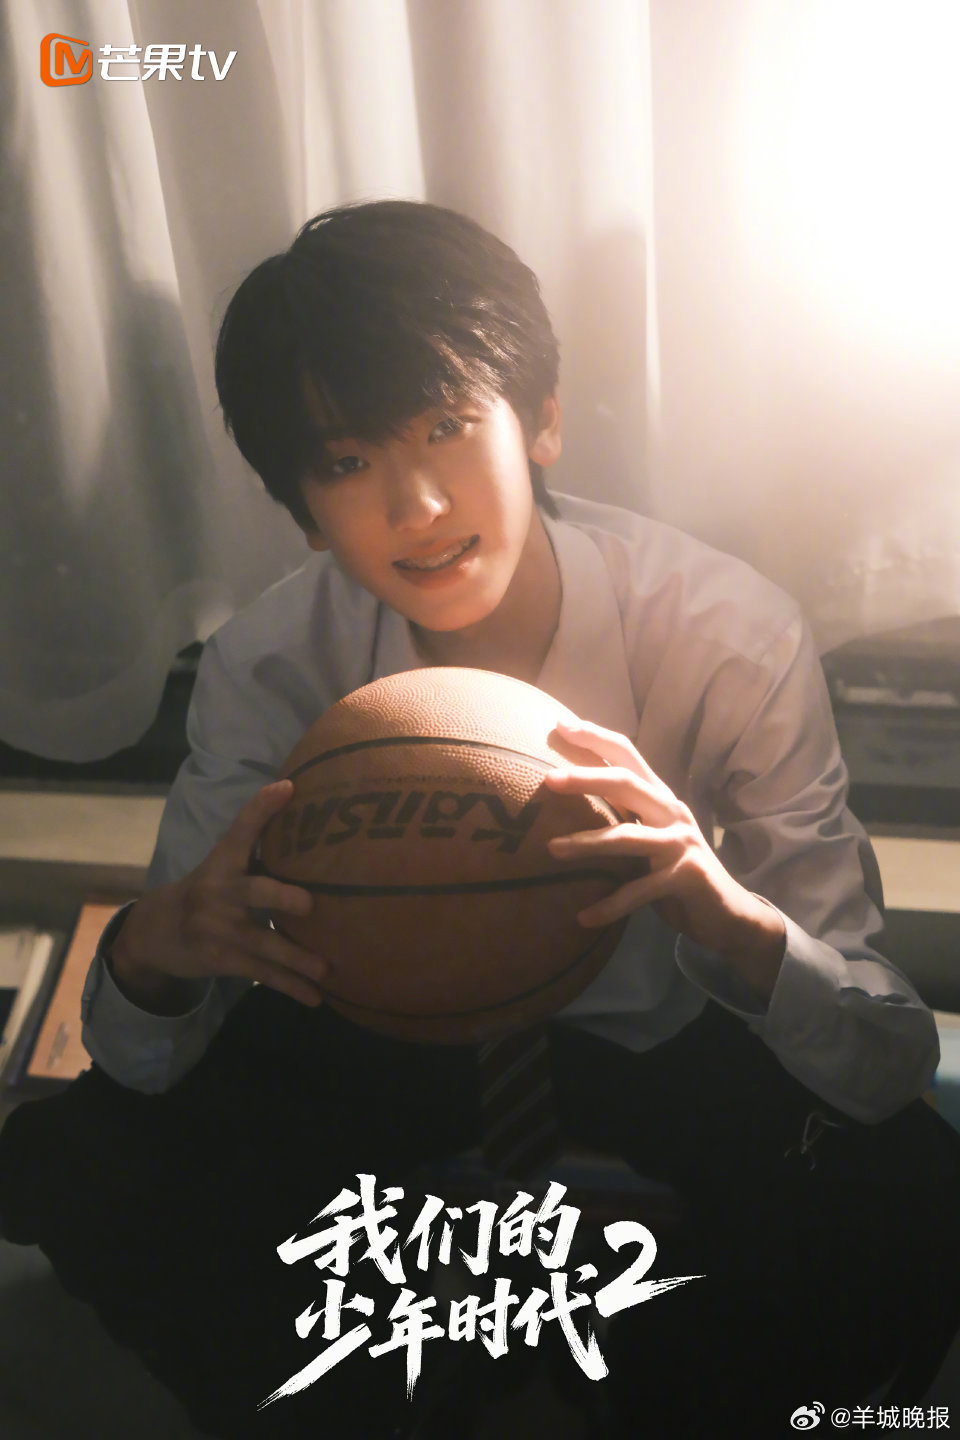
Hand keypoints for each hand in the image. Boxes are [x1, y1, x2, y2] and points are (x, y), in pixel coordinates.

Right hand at [111, 780, 327, 1011]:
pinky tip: (315, 998)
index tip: (287, 788)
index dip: (262, 808)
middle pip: (252, 891)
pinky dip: (289, 986)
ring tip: (326, 969)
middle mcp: (217, 892)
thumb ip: (254, 847)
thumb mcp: (221, 865)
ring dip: (296, 958)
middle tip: (311, 905)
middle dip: (280, 898)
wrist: (152, 933)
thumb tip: (298, 806)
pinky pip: (260, 973)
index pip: (241, 828)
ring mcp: (216, 929)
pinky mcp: (219, 960)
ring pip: (262, 943)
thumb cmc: (205, 892)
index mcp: (222, 862)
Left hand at [544, 719, 784, 996]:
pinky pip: (639, 892)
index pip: (628, 755)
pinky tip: (584, 918)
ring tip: (552, 849)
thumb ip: (622, 813)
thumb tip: (571, 793)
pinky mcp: (686, 878)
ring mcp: (681, 845)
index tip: (560, 724)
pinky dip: (610, 905)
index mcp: (660, 797)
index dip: (596, 738)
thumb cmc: (676, 870)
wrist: (727, 913)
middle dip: (587, 777)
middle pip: (628, 783)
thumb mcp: (649, 835)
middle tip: (549, 778)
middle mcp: (672, 813)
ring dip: (588, 842)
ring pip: (628, 837)